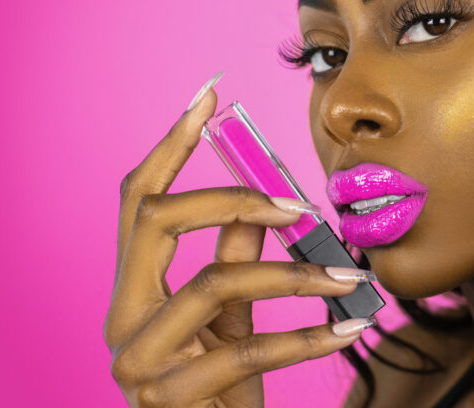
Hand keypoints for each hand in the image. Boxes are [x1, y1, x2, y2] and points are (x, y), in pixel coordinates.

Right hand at [104, 82, 374, 406]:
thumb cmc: (220, 392)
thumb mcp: (230, 320)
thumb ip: (236, 260)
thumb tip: (265, 202)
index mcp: (132, 290)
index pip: (138, 200)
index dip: (171, 144)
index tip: (210, 95)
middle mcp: (121, 319)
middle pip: (156, 221)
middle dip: (231, 196)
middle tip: (297, 202)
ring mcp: (139, 361)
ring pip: (214, 282)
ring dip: (293, 274)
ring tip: (348, 278)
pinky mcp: (172, 396)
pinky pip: (250, 348)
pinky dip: (309, 334)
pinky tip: (351, 326)